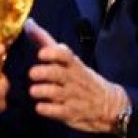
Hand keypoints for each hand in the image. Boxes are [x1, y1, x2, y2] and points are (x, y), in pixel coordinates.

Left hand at [24, 18, 127, 133]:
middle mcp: (73, 78)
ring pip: (56, 93)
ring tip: (33, 91)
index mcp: (73, 64)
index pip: (64, 54)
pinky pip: (58, 112)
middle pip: (58, 73)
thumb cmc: (81, 77)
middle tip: (32, 74)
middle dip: (44, 72)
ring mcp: (73, 96)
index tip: (40, 54)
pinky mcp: (72, 113)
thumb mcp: (68, 59)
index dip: (52, 53)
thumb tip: (28, 23)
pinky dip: (48, 110)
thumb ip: (46, 42)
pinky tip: (40, 107)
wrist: (109, 105)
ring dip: (42, 91)